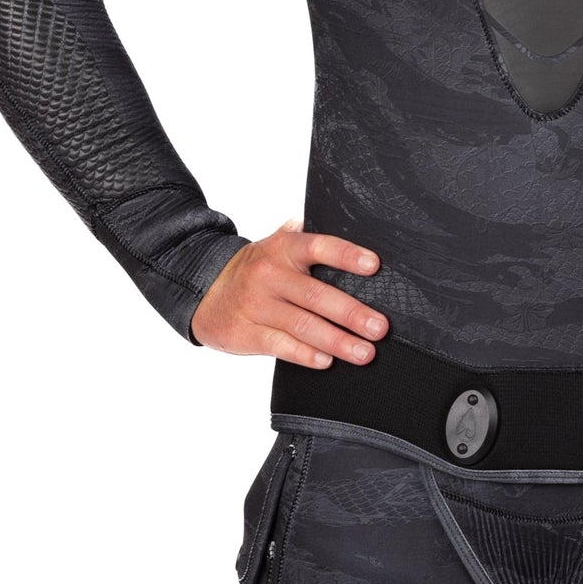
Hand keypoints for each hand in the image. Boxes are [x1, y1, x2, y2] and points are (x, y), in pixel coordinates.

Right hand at [191, 219, 387, 367]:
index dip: (346, 255)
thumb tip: (333, 222)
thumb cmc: (255, 271)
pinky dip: (307, 355)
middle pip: (316, 295)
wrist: (203, 292)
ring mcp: (257, 305)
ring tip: (364, 352)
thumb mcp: (275, 247)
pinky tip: (327, 361)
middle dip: (352, 313)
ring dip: (338, 341)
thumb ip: (302, 239)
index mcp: (282, 249)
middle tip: (379, 328)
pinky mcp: (247, 332)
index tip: (374, 266)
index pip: (318, 247)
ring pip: (303, 325)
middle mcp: (270, 275)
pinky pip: (282, 346)